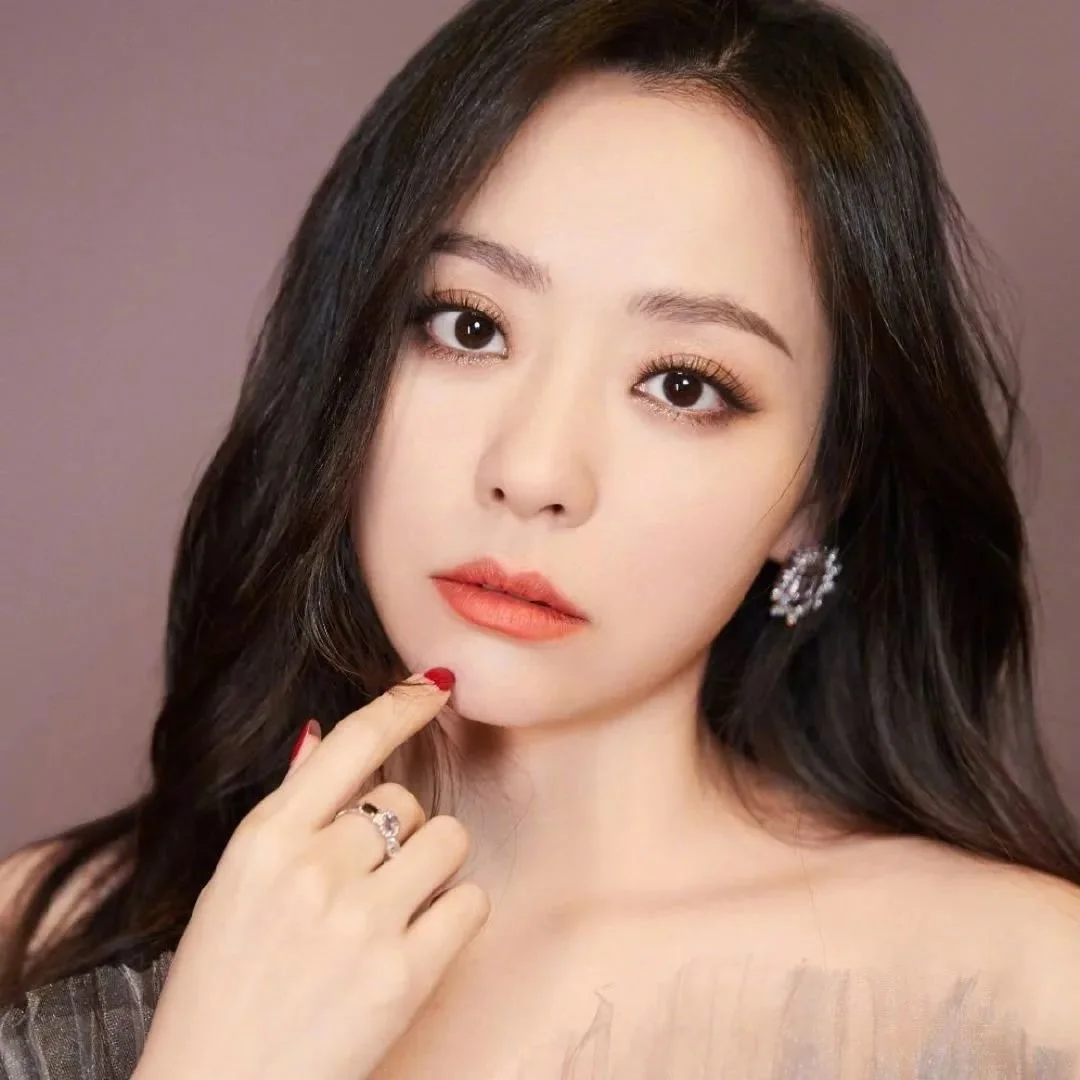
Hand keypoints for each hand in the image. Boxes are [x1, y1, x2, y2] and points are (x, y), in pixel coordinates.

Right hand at [133, 671, 489, 1079]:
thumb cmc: (222, 989)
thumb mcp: (232, 887)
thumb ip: (284, 811)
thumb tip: (317, 735)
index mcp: (263, 840)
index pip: (351, 741)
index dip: (402, 703)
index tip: (438, 684)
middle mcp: (314, 869)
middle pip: (406, 800)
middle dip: (400, 831)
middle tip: (370, 883)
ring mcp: (361, 921)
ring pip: (449, 839)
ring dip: (436, 866)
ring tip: (399, 909)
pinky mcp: (404, 975)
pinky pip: (471, 902)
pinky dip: (456, 916)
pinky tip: (422, 942)